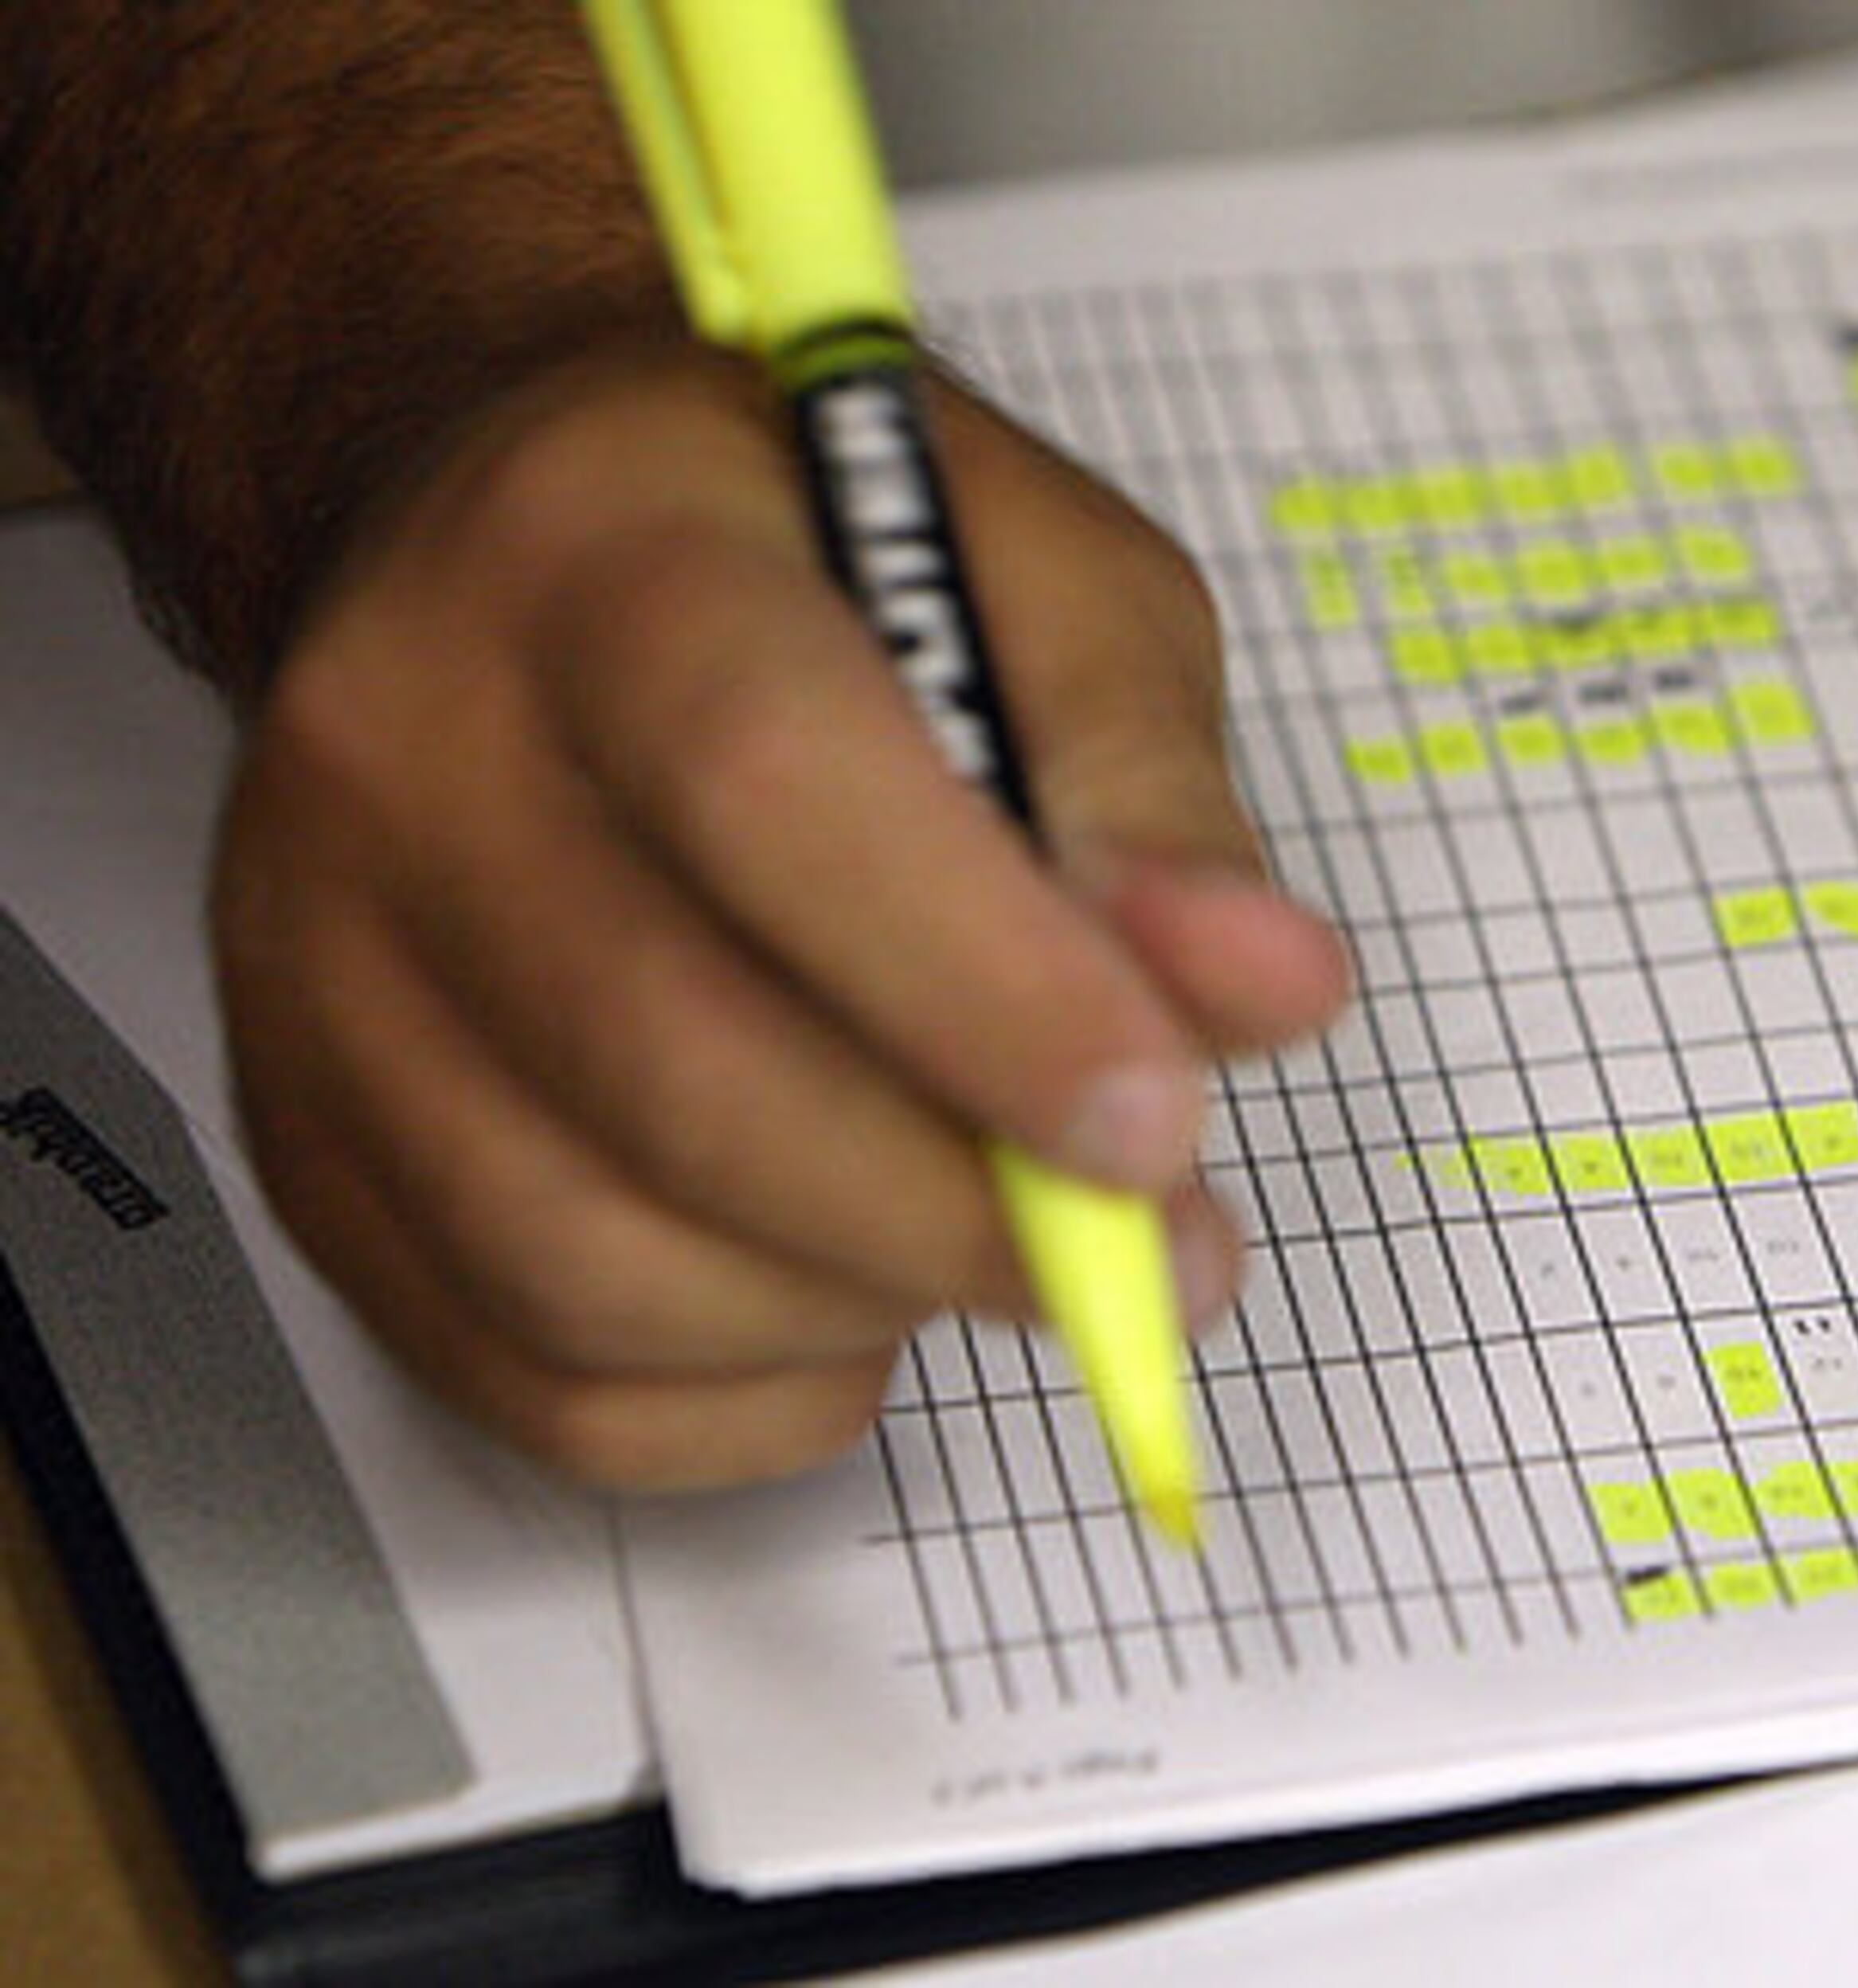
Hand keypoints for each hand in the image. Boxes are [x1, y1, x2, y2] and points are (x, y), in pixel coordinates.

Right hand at [212, 346, 1349, 1489]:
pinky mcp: (310, 1136)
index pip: (766, 788)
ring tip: (1001, 1245)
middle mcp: (409, 755)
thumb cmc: (808, 566)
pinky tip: (850, 1305)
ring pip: (589, 1260)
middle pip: (671, 1065)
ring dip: (862, 1309)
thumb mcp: (1043, 584)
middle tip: (1158, 1248)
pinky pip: (525, 1373)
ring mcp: (317, 965)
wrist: (516, 551)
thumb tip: (1257, 992)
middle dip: (960, 1212)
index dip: (986, 991)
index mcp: (603, 560)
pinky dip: (740, 1403)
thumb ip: (1150, 788)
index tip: (1162, 1123)